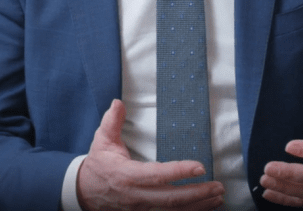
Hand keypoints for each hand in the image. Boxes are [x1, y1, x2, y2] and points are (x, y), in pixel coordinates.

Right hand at [76, 99, 224, 210]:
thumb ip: (112, 121)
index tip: (200, 167)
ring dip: (198, 206)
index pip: (157, 175)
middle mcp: (136, 196)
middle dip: (197, 194)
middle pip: (171, 199)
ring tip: (218, 197)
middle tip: (218, 186)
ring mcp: (140, 210)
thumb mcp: (101, 140)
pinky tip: (205, 208)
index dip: (179, 172)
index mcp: (127, 175)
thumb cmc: (98, 164)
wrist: (84, 192)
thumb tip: (118, 102)